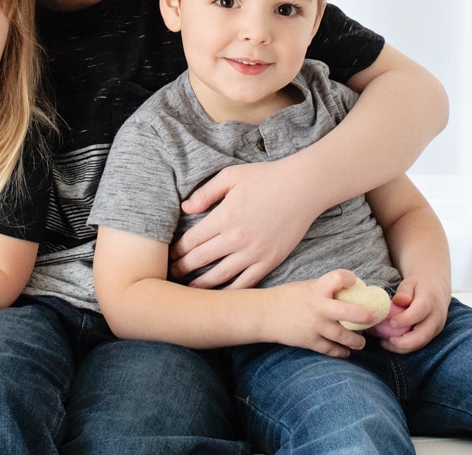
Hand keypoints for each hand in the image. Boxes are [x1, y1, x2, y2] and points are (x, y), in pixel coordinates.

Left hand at [170, 162, 312, 288]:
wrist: (303, 187)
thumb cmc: (265, 177)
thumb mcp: (230, 177)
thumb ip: (206, 193)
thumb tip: (185, 209)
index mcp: (224, 217)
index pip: (191, 240)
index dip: (176, 251)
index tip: (168, 256)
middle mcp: (236, 238)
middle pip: (201, 260)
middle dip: (183, 268)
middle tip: (171, 275)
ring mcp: (254, 253)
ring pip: (220, 276)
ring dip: (201, 285)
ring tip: (188, 290)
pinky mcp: (270, 261)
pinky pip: (246, 283)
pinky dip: (230, 291)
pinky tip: (219, 295)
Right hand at [268, 270, 374, 356]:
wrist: (264, 313)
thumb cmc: (286, 298)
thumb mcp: (306, 287)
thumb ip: (325, 291)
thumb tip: (349, 294)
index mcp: (317, 289)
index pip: (338, 278)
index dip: (349, 279)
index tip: (355, 282)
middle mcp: (318, 307)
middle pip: (349, 312)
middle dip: (365, 316)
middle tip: (374, 318)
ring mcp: (315, 326)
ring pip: (344, 336)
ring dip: (357, 341)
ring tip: (361, 342)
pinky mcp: (310, 341)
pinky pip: (331, 349)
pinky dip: (341, 352)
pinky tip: (345, 353)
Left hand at [376, 274, 449, 352]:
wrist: (437, 289)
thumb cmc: (420, 285)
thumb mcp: (410, 282)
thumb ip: (404, 292)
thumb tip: (398, 301)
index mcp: (430, 301)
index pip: (418, 313)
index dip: (404, 320)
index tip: (390, 322)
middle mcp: (436, 317)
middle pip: (422, 335)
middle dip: (404, 342)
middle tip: (385, 341)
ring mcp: (436, 328)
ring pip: (421, 343)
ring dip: (403, 347)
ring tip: (384, 343)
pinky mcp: (432, 334)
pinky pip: (420, 344)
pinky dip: (406, 347)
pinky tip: (391, 343)